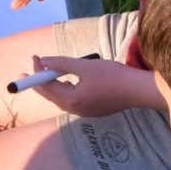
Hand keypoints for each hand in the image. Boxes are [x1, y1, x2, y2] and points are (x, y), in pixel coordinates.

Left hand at [30, 55, 155, 117]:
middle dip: (40, 81)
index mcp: (71, 100)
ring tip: (47, 73)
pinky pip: (72, 100)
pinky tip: (66, 82)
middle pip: (51, 95)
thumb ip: (61, 64)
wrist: (138, 90)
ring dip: (53, 85)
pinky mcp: (93, 111)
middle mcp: (75, 110)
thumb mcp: (84, 66)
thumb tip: (43, 61)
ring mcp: (84, 112)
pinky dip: (65, 90)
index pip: (46, 86)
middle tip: (32, 68)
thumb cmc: (113, 76)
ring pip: (61, 98)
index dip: (37, 72)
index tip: (34, 57)